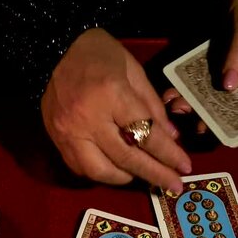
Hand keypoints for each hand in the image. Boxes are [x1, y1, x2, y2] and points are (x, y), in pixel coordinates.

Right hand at [41, 28, 191, 192]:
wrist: (52, 51)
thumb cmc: (99, 55)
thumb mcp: (133, 71)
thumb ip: (152, 106)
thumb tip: (171, 139)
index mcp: (111, 94)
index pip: (146, 134)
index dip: (168, 154)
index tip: (184, 167)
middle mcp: (88, 118)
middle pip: (127, 158)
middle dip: (155, 174)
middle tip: (174, 186)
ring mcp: (69, 132)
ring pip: (100, 171)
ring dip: (126, 178)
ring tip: (142, 175)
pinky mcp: (56, 140)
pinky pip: (81, 168)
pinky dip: (101, 173)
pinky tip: (116, 168)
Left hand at [164, 0, 237, 128]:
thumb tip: (230, 87)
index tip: (228, 128)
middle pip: (233, 104)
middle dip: (214, 116)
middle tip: (198, 126)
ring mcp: (227, 73)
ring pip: (211, 97)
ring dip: (194, 105)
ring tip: (178, 109)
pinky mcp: (209, 67)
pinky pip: (196, 83)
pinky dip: (183, 89)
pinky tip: (170, 95)